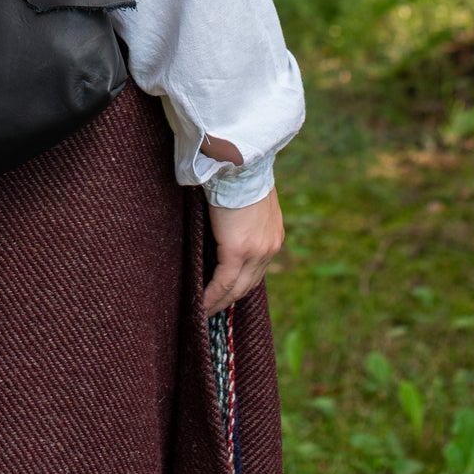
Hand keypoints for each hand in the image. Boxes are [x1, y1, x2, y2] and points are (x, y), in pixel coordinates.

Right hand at [203, 186, 283, 317]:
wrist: (239, 162)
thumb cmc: (238, 173)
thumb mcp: (248, 200)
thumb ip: (242, 219)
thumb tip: (226, 226)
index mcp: (272, 236)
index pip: (257, 270)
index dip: (240, 285)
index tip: (225, 296)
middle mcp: (269, 248)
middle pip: (249, 284)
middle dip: (230, 300)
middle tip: (211, 311)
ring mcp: (256, 252)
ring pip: (237, 288)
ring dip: (220, 302)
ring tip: (203, 312)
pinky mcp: (238, 251)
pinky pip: (224, 283)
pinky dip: (211, 297)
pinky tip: (200, 306)